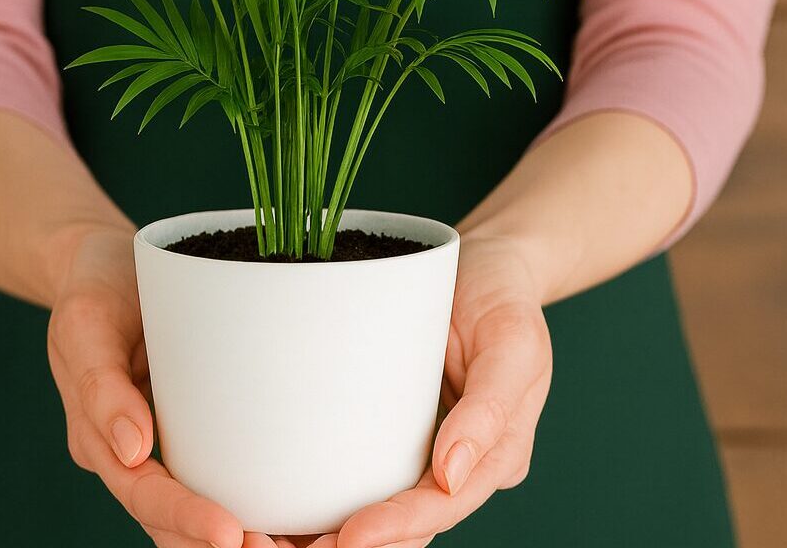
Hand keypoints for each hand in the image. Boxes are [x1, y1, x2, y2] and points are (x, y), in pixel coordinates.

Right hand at [47, 225, 286, 547]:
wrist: (105, 264)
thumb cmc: (95, 288)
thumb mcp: (86, 323)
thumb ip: (101, 386)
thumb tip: (133, 451)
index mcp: (101, 439)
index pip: (143, 495)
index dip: (182, 519)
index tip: (227, 534)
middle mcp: (133, 453)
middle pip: (172, 520)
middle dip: (218, 543)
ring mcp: (164, 442)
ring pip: (199, 506)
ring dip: (240, 535)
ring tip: (292, 545)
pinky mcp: (194, 424)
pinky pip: (220, 470)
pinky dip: (251, 498)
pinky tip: (293, 513)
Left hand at [307, 235, 553, 547]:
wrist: (487, 266)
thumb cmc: (502, 299)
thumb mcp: (512, 342)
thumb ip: (490, 409)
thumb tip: (450, 477)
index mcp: (496, 454)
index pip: (443, 505)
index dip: (399, 527)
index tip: (350, 539)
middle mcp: (459, 463)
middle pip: (409, 523)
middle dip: (356, 544)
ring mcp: (427, 449)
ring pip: (382, 509)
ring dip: (334, 533)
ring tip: (274, 541)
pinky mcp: (396, 428)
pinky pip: (364, 472)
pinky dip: (329, 497)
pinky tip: (285, 508)